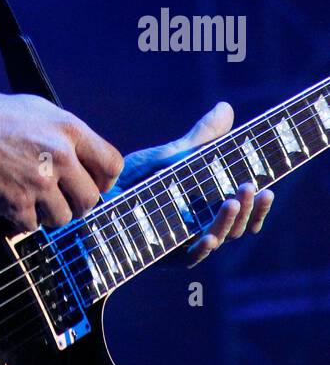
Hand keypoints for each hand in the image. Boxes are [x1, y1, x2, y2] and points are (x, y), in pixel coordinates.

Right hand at [0, 88, 122, 233]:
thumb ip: (69, 137)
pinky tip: (10, 197)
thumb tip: (91, 165)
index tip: (90, 183)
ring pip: (64, 218)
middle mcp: (60, 155)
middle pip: (90, 200)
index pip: (112, 165)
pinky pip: (33, 226)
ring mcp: (39, 181)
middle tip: (56, 194)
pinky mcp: (16, 203)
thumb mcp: (41, 111)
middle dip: (74, 201)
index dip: (103, 180)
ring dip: (47, 213)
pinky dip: (21, 218)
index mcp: (69, 130)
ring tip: (29, 194)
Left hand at [112, 101, 273, 266]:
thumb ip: (202, 139)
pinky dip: (199, 248)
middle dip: (247, 209)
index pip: (241, 212)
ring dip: (226, 223)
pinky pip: (185, 257)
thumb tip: (227, 107)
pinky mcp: (160, 255)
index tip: (268, 190)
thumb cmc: (138, 179)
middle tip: (252, 188)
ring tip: (232, 201)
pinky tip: (207, 237)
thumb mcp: (174, 156)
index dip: (258, 207)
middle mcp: (199, 229)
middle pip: (234, 227)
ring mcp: (182, 243)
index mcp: (207, 208)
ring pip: (215, 239)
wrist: (96, 197)